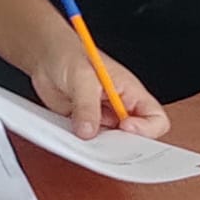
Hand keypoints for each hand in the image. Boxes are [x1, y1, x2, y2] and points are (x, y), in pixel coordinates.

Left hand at [28, 22, 170, 140]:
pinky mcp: (84, 124)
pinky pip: (87, 141)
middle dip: (123, 144)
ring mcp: (101, 118)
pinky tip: (72, 137)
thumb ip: (86, 105)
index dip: (147, 128)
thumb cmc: (70, 54)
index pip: (155, 118)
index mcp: (130, 92)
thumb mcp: (81, 77)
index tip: (126, 128)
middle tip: (106, 144)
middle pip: (134, 137)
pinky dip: (81, 143)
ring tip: (84, 138)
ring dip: (98, 145)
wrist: (44, 56)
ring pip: (109, 142)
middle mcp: (119, 108)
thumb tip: (88, 131)